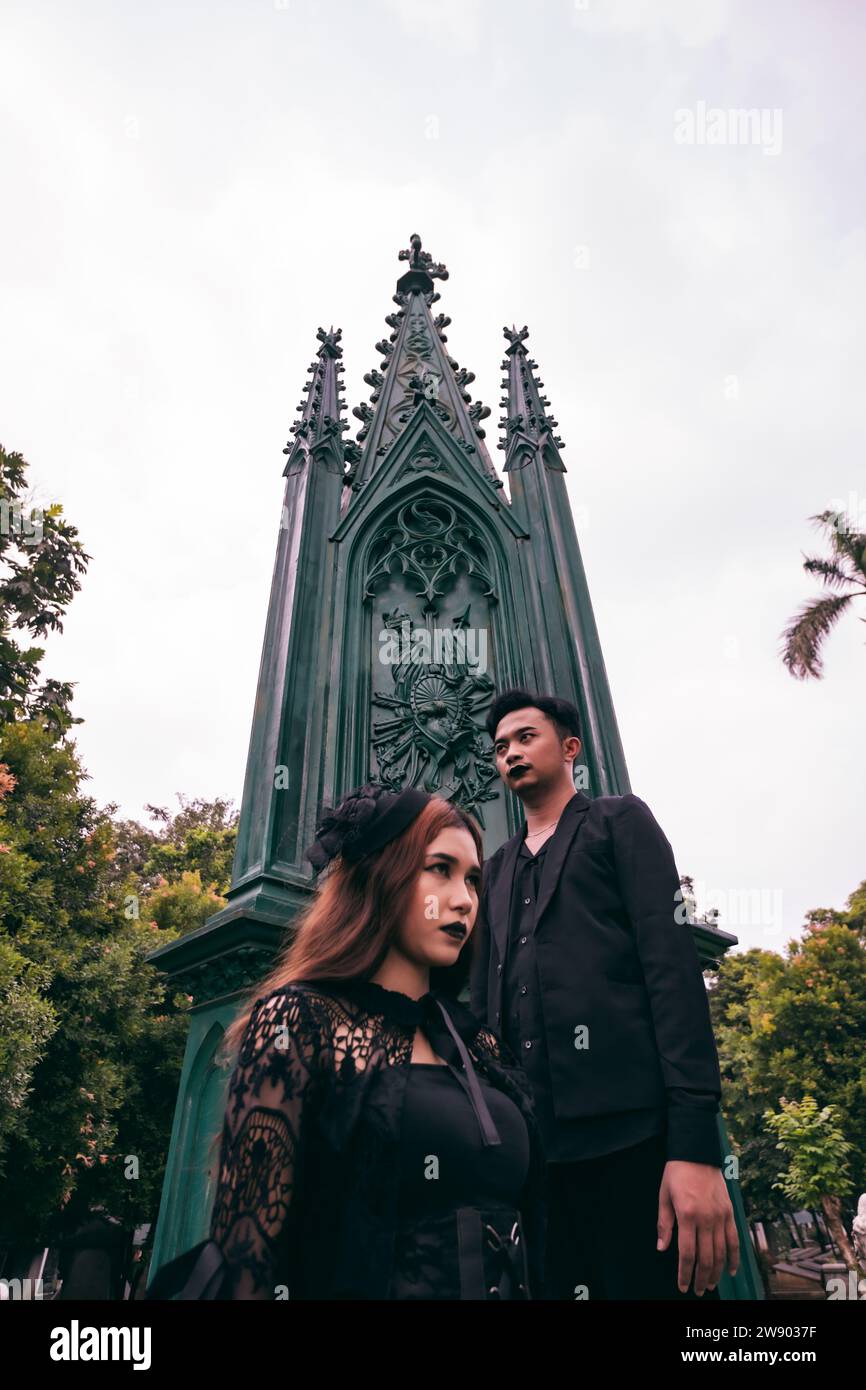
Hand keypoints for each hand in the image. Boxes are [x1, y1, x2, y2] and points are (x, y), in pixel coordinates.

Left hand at [657, 1161, 739, 1294]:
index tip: (683, 1286)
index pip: (687, 1253)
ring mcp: (721, 1216)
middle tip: (699, 1290)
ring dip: (717, 1272)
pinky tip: (730, 1269)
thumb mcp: (663, 1196)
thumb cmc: (677, 1173)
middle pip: (706, 1258)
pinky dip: (734, 1257)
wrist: (697, 1151)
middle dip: (702, 1278)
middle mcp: (706, 1218)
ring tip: (712, 1284)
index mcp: (687, 1215)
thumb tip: (662, 1248)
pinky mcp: (730, 1212)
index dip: (685, 1273)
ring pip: (722, 1252)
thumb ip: (664, 1224)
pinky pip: (734, 1239)